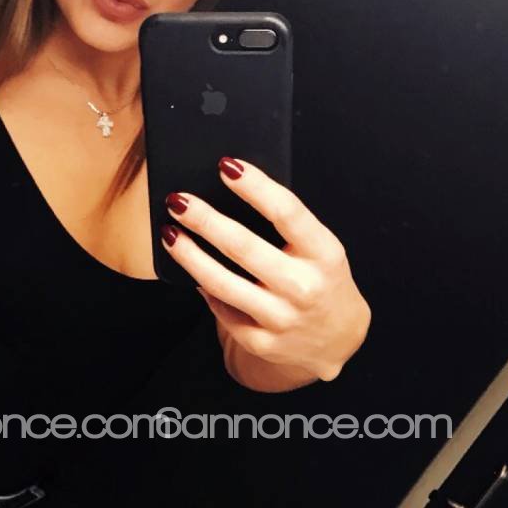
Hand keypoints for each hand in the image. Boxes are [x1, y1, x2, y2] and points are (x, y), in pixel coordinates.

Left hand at [161, 158, 370, 383]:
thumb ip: (288, 227)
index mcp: (324, 253)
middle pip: (243, 247)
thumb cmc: (320, 279)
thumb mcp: (320, 249)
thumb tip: (231, 194)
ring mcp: (281, 318)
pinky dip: (204, 289)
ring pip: (221, 282)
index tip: (226, 165)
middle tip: (178, 201)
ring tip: (170, 233)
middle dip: (204, 220)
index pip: (286, 212)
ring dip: (189, 255)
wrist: (337, 338)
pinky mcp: (262, 342)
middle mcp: (304, 287)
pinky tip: (191, 271)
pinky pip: (221, 310)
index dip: (255, 186)